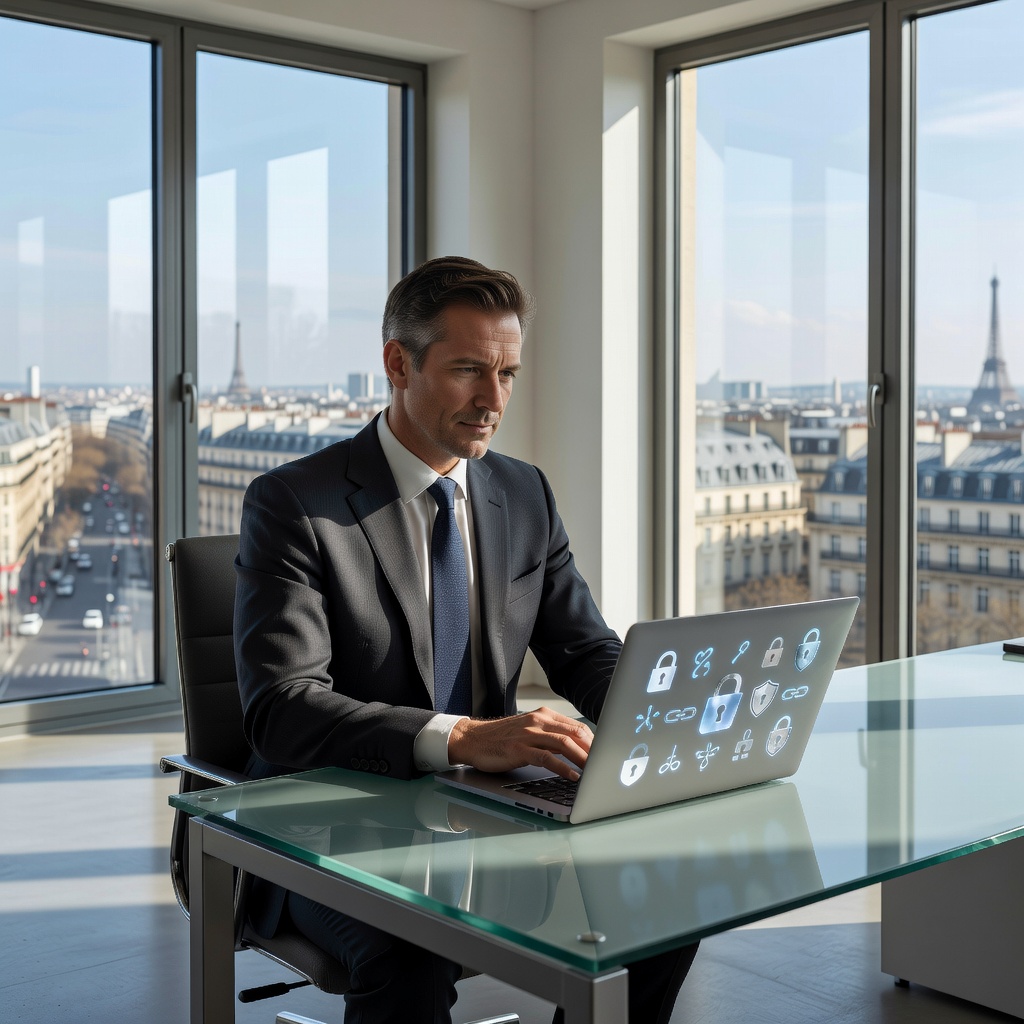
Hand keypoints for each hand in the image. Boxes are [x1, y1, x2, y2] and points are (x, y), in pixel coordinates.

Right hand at [447, 707, 593, 779]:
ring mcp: (528, 734)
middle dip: (593, 750)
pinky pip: (545, 758)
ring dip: (582, 758)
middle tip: (605, 765)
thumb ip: (550, 737)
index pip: (577, 726)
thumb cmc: (503, 739)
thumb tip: (577, 750)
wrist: (473, 739)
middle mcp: (538, 721)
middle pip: (575, 733)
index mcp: (544, 716)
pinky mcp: (519, 748)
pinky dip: (562, 767)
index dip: (594, 741)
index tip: (606, 755)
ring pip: (563, 744)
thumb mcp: (529, 731)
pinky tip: (572, 776)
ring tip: (594, 772)